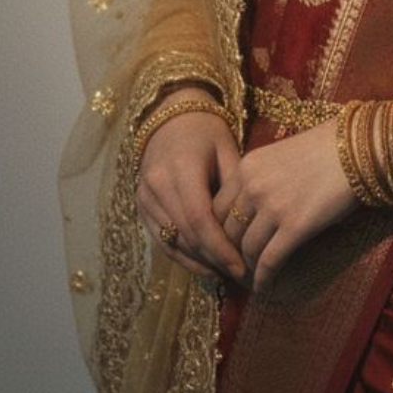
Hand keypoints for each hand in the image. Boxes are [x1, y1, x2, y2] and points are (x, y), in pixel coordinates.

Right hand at [134, 88, 248, 282]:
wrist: (170, 115)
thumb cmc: (207, 131)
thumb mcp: (228, 150)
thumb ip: (235, 187)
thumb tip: (251, 228)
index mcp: (181, 168)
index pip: (199, 219)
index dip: (220, 247)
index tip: (242, 266)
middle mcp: (156, 184)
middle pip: (186, 234)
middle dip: (214, 259)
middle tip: (242, 276)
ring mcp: (144, 196)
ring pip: (172, 241)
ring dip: (200, 262)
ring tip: (228, 275)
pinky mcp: (141, 205)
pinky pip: (161, 239)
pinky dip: (183, 257)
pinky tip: (206, 269)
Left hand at [212, 115, 360, 291]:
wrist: (359, 147)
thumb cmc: (327, 149)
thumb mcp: (281, 156)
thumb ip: (263, 180)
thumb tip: (258, 214)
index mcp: (246, 167)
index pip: (216, 209)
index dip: (220, 232)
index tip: (228, 245)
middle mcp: (252, 186)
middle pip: (228, 232)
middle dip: (231, 253)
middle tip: (237, 267)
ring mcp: (272, 207)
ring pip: (247, 249)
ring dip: (248, 268)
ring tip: (252, 278)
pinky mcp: (295, 226)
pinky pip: (270, 260)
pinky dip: (264, 278)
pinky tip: (264, 287)